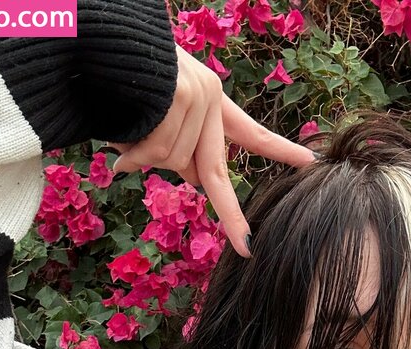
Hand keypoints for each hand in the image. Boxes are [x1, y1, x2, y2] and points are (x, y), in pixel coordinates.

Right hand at [105, 46, 314, 257]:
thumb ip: (178, 145)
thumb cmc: (124, 79)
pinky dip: (133, 151)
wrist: (101, 40)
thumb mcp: (158, 113)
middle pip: (214, 173)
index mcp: (211, 100)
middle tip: (246, 246)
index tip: (309, 162)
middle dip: (231, 216)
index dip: (279, 150)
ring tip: (125, 130)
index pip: (251, 132)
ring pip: (174, 162)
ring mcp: (197, 97)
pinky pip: (158, 150)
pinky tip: (120, 133)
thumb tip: (194, 181)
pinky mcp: (181, 96)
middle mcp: (210, 98)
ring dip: (143, 156)